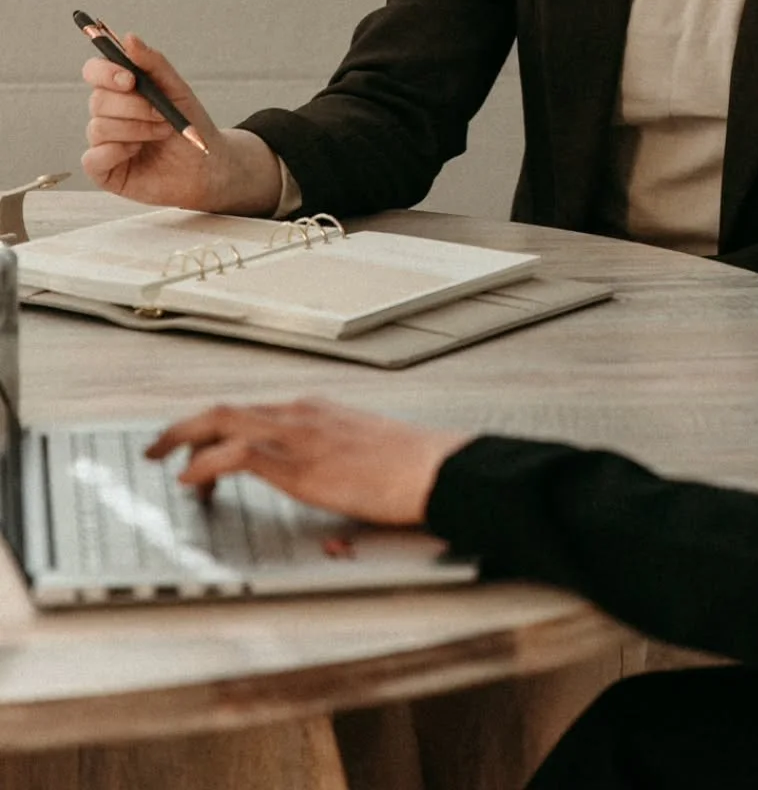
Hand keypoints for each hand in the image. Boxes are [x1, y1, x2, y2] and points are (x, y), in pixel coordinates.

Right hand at [82, 35, 282, 214]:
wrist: (207, 166)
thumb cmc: (191, 126)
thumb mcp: (177, 90)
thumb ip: (153, 63)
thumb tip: (129, 38)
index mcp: (121, 91)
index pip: (94, 71)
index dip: (106, 72)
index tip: (130, 80)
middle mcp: (108, 114)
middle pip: (98, 99)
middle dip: (135, 107)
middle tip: (162, 115)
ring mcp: (103, 142)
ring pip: (98, 127)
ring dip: (136, 129)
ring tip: (162, 133)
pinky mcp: (103, 170)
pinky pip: (93, 157)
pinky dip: (118, 152)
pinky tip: (137, 152)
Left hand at [147, 399, 469, 525]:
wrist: (435, 469)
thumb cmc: (410, 469)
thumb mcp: (361, 461)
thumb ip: (333, 473)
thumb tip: (325, 512)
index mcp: (316, 412)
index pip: (251, 411)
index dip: (214, 428)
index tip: (193, 446)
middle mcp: (301, 414)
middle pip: (226, 409)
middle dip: (185, 426)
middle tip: (158, 446)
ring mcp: (298, 434)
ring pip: (222, 421)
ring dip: (184, 438)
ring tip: (161, 458)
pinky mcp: (298, 461)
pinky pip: (236, 454)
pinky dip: (205, 464)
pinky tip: (190, 479)